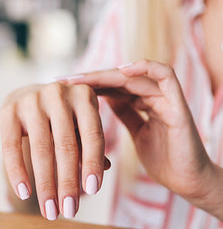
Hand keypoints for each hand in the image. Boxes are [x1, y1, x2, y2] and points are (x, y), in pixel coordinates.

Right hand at [0, 83, 109, 219]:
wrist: (29, 97)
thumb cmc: (61, 116)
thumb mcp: (80, 123)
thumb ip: (89, 143)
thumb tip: (104, 168)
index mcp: (83, 95)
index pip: (92, 135)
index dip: (93, 163)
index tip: (93, 190)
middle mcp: (58, 93)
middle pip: (66, 145)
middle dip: (68, 182)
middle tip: (69, 210)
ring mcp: (31, 100)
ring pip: (41, 148)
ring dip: (45, 184)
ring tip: (50, 210)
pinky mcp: (8, 110)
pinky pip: (11, 146)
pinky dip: (17, 172)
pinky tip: (24, 193)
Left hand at [60, 59, 222, 218]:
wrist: (188, 182)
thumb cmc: (163, 160)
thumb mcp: (136, 134)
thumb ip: (125, 114)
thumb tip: (102, 101)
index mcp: (141, 103)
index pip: (111, 87)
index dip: (88, 85)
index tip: (62, 88)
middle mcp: (152, 96)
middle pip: (118, 79)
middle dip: (90, 78)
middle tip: (64, 80)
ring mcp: (166, 98)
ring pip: (133, 76)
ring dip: (106, 75)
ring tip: (81, 79)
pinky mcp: (178, 104)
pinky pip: (166, 76)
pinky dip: (145, 68)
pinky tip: (122, 71)